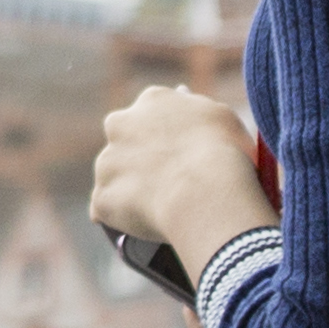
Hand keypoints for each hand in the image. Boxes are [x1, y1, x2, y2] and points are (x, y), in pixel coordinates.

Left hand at [89, 82, 273, 290]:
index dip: (165, 137)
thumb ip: (199, 114)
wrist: (207, 190)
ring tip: (158, 209)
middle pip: (124, 141)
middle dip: (137, 158)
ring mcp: (108, 163)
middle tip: (164, 181)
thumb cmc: (226, 153)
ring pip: (114, 177)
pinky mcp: (102, 197)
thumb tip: (189, 110)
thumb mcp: (223, 118)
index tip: (177, 153)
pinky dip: (122, 219)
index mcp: (153, 101)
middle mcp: (121, 125)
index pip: (152, 114)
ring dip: (129, 189)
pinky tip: (142, 226)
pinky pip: (108, 211)